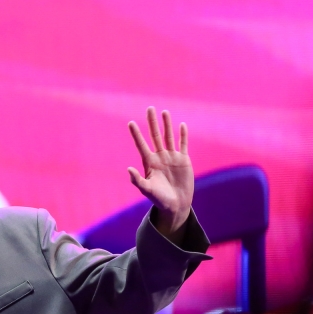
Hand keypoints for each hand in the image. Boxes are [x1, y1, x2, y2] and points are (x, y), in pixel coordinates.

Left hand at [127, 107, 193, 238]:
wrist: (176, 205)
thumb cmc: (159, 199)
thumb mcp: (147, 190)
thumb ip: (138, 180)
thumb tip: (128, 169)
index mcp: (149, 163)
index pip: (142, 145)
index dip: (136, 134)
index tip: (130, 122)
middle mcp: (160, 157)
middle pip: (155, 136)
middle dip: (152, 122)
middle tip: (149, 108)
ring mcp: (172, 157)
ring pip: (169, 137)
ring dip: (167, 125)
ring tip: (165, 112)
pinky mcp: (183, 160)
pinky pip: (183, 145)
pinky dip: (183, 135)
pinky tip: (182, 125)